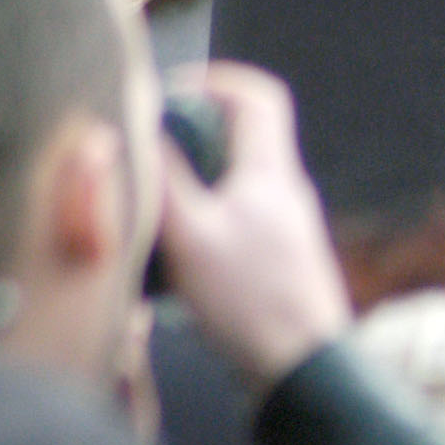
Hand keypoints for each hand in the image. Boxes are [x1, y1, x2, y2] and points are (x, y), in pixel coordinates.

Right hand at [154, 62, 353, 389]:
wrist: (301, 363)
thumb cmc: (250, 298)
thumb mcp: (192, 235)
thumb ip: (167, 179)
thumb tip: (143, 129)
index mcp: (271, 169)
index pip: (258, 95)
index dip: (216, 81)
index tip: (171, 90)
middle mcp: (285, 187)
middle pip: (247, 132)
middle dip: (197, 129)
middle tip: (152, 146)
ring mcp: (285, 221)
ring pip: (239, 175)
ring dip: (198, 175)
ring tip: (156, 196)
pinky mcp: (278, 254)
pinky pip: (239, 213)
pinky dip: (206, 213)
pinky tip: (177, 244)